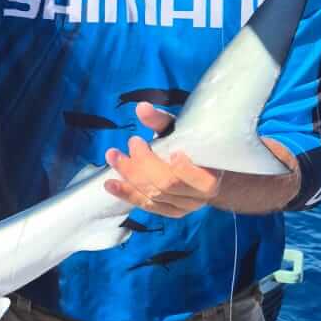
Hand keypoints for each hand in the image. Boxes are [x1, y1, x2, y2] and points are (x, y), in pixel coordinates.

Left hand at [103, 102, 221, 217]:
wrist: (205, 167)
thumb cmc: (191, 144)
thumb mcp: (179, 129)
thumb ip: (161, 120)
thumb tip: (141, 108)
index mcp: (210, 174)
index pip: (189, 174)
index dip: (173, 164)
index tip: (163, 145)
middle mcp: (199, 196)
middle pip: (166, 184)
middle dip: (142, 164)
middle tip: (131, 142)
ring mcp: (185, 207)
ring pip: (154, 195)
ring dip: (129, 176)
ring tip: (112, 156)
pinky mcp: (170, 212)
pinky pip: (147, 205)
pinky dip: (127, 194)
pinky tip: (110, 185)